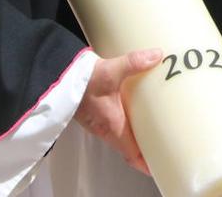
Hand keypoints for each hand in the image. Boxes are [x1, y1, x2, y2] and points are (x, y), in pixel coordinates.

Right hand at [74, 49, 161, 174]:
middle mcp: (107, 128)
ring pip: (122, 136)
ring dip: (136, 137)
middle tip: (163, 147)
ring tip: (154, 132)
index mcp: (114, 126)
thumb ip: (134, 63)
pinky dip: (128, 124)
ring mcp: (100, 122)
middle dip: (145, 151)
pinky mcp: (96, 113)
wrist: (58, 77)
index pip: (132, 154)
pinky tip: (136, 112)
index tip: (159, 165)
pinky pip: (116, 125)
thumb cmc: (83, 81)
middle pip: (129, 148)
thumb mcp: (111, 71)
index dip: (146, 163)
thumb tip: (156, 56)